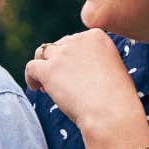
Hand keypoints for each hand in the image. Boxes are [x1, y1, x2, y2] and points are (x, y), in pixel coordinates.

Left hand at [22, 29, 139, 132]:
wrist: (111, 112)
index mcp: (97, 36)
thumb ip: (95, 60)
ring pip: (42, 53)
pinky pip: (30, 67)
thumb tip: (73, 68)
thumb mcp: (112, 68)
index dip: (71, 57)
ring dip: (43, 67)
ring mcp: (62, 54)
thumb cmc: (117, 98)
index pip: (75, 41)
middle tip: (62, 84)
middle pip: (58, 46)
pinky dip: (31, 77)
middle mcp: (78, 40)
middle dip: (58, 62)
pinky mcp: (49, 69)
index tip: (74, 73)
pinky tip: (37, 89)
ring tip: (46, 86)